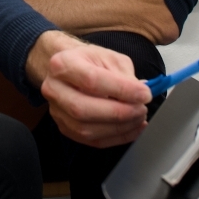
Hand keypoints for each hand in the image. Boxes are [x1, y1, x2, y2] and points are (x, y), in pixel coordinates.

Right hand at [28, 31, 151, 147]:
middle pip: (83, 109)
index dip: (121, 90)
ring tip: (139, 118)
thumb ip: (125, 75)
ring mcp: (57, 112)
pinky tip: (133, 128)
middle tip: (141, 109)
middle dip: (118, 113)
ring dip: (119, 127)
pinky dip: (117, 138)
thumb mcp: (109, 57)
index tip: (144, 94)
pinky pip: (92, 141)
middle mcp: (54, 89)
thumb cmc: (90, 61)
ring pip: (86, 129)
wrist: (70, 69)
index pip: (92, 80)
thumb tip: (140, 94)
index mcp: (63, 64)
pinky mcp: (65, 128)